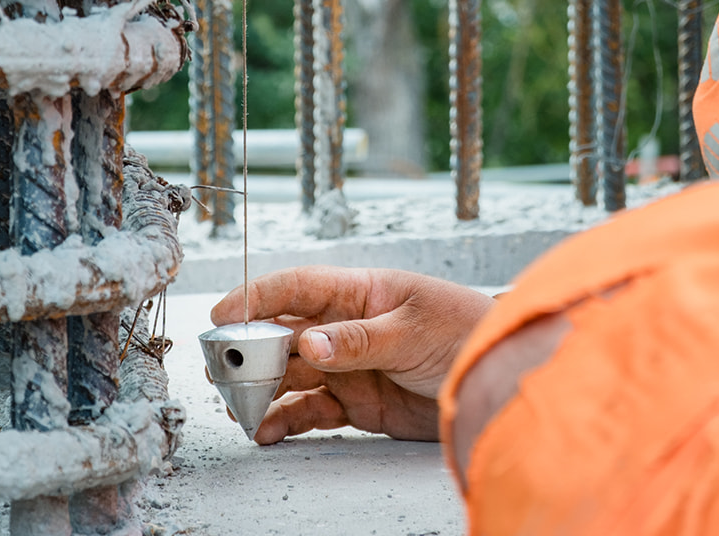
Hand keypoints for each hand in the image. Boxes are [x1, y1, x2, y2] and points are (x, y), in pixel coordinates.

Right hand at [210, 267, 493, 443]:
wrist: (497, 377)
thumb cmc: (464, 330)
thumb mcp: (413, 329)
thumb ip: (360, 339)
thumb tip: (308, 341)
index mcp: (359, 293)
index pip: (297, 288)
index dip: (256, 297)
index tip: (222, 316)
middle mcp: (346, 327)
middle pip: (284, 334)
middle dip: (249, 350)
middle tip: (220, 371)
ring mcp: (348, 366)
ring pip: (291, 375)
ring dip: (261, 389)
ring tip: (235, 406)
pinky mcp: (357, 403)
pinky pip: (311, 410)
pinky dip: (286, 420)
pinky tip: (265, 430)